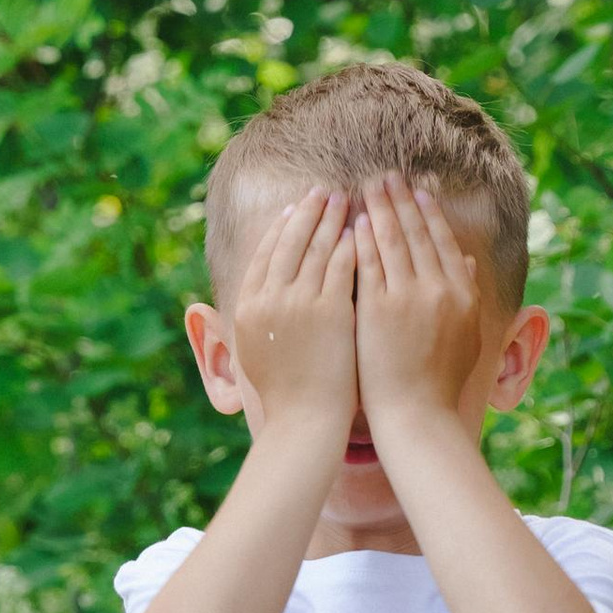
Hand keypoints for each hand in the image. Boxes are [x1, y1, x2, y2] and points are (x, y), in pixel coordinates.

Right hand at [228, 189, 356, 432]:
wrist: (304, 422)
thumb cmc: (286, 394)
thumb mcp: (256, 350)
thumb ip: (257, 316)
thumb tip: (257, 295)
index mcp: (249, 304)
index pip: (266, 252)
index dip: (283, 226)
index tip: (296, 207)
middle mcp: (270, 298)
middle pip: (291, 241)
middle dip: (309, 211)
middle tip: (324, 190)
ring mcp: (299, 303)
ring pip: (318, 248)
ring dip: (333, 219)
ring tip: (346, 199)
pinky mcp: (330, 312)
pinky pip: (343, 267)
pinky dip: (352, 245)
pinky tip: (363, 230)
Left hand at [352, 171, 484, 434]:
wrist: (418, 417)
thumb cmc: (439, 384)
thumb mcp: (466, 337)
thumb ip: (466, 294)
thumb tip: (465, 262)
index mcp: (463, 295)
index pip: (444, 242)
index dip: (430, 212)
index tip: (419, 189)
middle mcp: (440, 290)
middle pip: (418, 233)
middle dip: (401, 200)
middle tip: (387, 175)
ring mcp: (409, 298)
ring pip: (392, 241)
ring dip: (379, 209)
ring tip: (366, 187)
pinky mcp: (379, 309)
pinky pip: (369, 264)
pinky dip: (362, 239)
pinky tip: (352, 221)